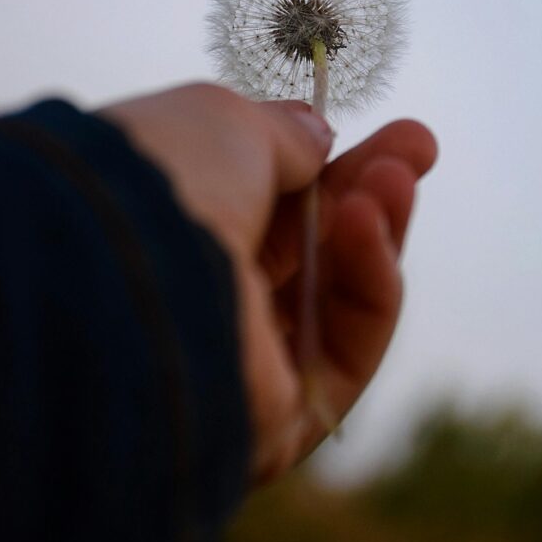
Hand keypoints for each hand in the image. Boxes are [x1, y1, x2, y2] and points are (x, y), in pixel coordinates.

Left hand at [100, 83, 436, 482]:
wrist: (122, 271)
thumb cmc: (160, 179)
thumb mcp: (227, 123)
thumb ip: (284, 134)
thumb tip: (318, 136)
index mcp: (174, 229)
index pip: (269, 201)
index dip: (330, 162)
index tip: (391, 131)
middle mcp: (202, 295)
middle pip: (310, 246)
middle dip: (370, 190)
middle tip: (420, 145)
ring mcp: (241, 359)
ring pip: (337, 294)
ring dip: (377, 227)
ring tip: (396, 178)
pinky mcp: (278, 419)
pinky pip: (347, 346)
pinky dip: (371, 280)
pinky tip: (369, 224)